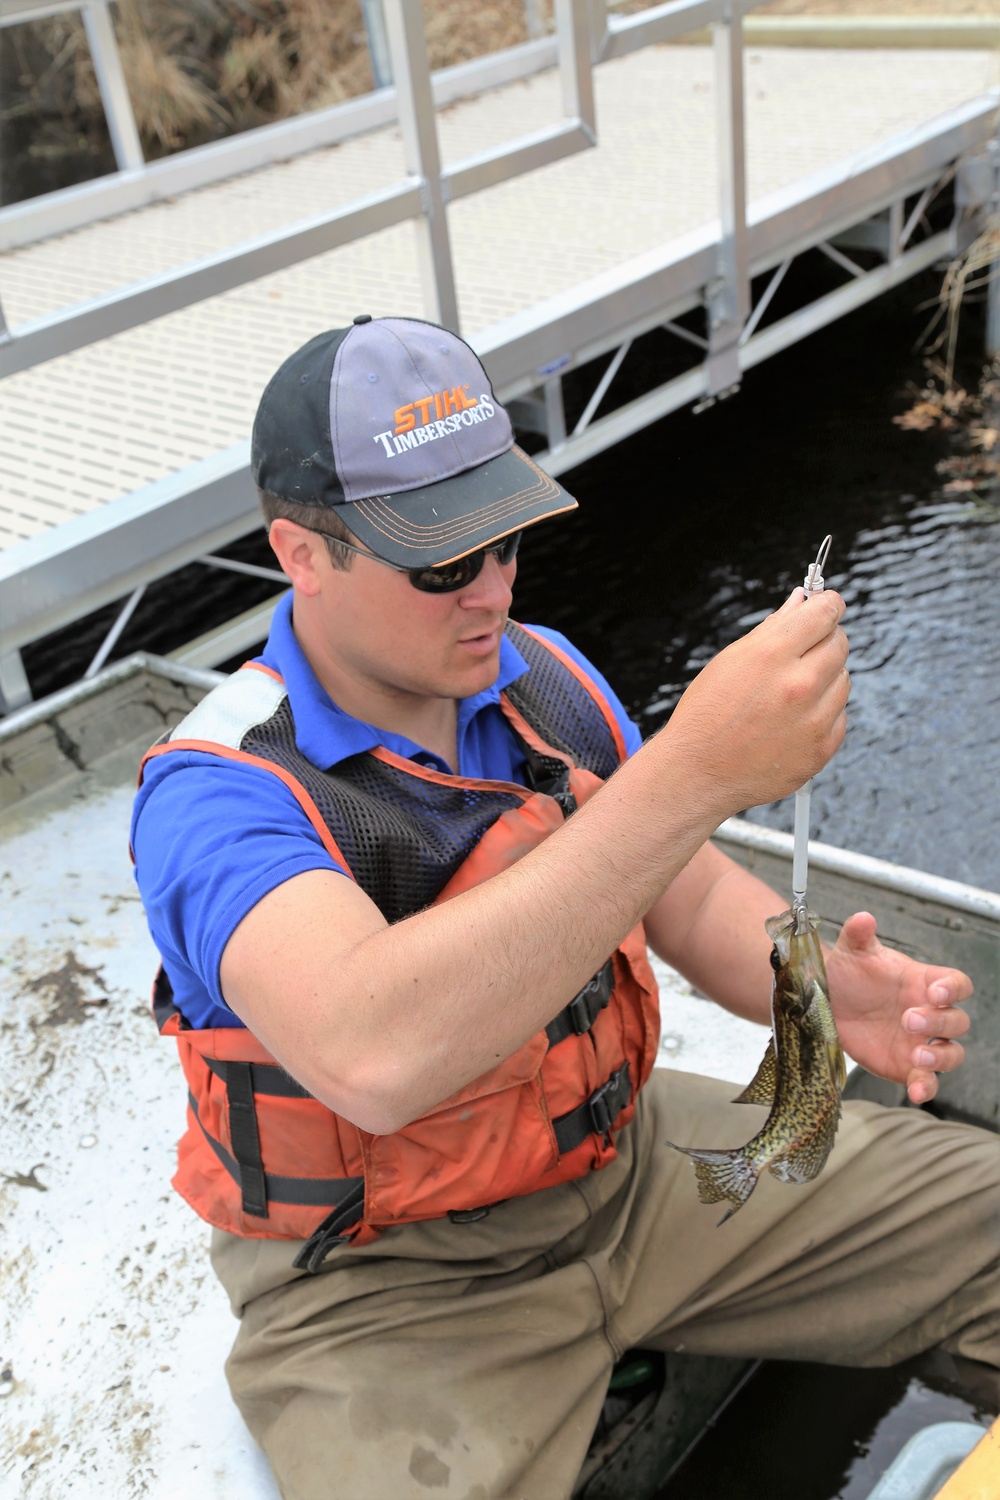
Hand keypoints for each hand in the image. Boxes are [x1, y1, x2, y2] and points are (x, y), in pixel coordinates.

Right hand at [666, 587, 849, 817]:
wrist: (697, 774)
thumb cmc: (706, 717)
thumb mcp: (730, 661)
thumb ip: (772, 629)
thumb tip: (800, 601)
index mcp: (772, 655)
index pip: (826, 611)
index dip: (827, 604)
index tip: (826, 606)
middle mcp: (800, 685)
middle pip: (840, 642)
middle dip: (824, 640)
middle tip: (801, 653)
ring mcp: (815, 720)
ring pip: (844, 679)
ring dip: (825, 679)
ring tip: (788, 695)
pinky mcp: (822, 748)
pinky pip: (839, 715)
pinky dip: (822, 713)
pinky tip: (791, 721)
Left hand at [825, 912, 972, 1103]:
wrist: (825, 1002)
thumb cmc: (848, 973)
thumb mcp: (851, 952)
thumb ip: (859, 935)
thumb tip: (863, 918)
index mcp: (923, 983)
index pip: (957, 984)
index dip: (953, 989)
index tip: (936, 993)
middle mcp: (928, 1014)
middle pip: (957, 1021)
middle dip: (939, 1023)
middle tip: (909, 1020)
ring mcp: (920, 1043)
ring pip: (952, 1054)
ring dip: (941, 1058)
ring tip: (917, 1057)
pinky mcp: (905, 1067)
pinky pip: (927, 1081)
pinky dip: (927, 1088)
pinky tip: (916, 1091)